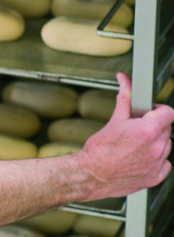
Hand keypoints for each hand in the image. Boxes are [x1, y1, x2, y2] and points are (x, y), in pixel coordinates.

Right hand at [76, 73, 173, 201]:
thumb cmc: (99, 150)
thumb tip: (125, 80)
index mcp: (147, 130)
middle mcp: (156, 148)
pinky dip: (156, 160)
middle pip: (166, 129)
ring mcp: (158, 164)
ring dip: (155, 142)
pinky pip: (165, 164)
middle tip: (136, 128)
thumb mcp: (113, 120)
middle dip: (153, 125)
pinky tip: (139, 157)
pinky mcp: (156, 177)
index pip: (169, 113)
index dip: (159, 110)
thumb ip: (124, 97)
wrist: (91, 174)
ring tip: (135, 145)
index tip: (150, 112)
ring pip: (166, 146)